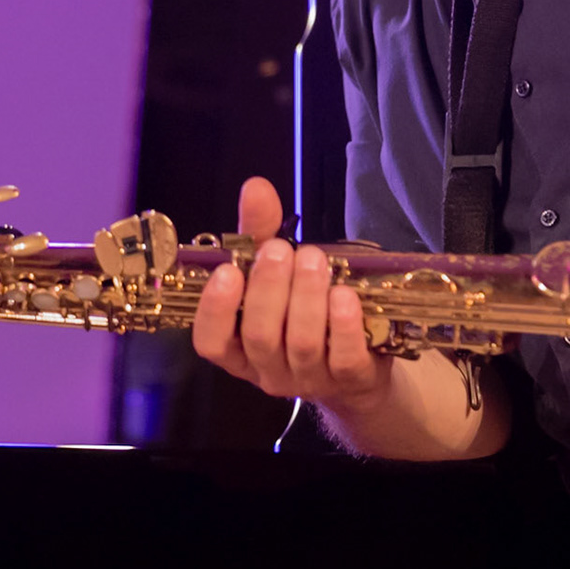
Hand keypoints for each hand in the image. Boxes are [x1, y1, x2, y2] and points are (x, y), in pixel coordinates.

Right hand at [189, 177, 393, 412]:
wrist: (359, 359)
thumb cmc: (302, 307)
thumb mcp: (277, 270)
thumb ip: (260, 233)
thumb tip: (256, 188)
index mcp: (239, 349)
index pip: (210, 343)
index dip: (215, 310)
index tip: (228, 271)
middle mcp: (268, 370)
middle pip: (259, 337)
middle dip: (269, 289)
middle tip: (281, 250)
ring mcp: (309, 379)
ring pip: (301, 344)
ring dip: (306, 296)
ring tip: (313, 259)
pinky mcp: (350, 380)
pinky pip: (343, 357)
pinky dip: (342, 324)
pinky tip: (344, 295)